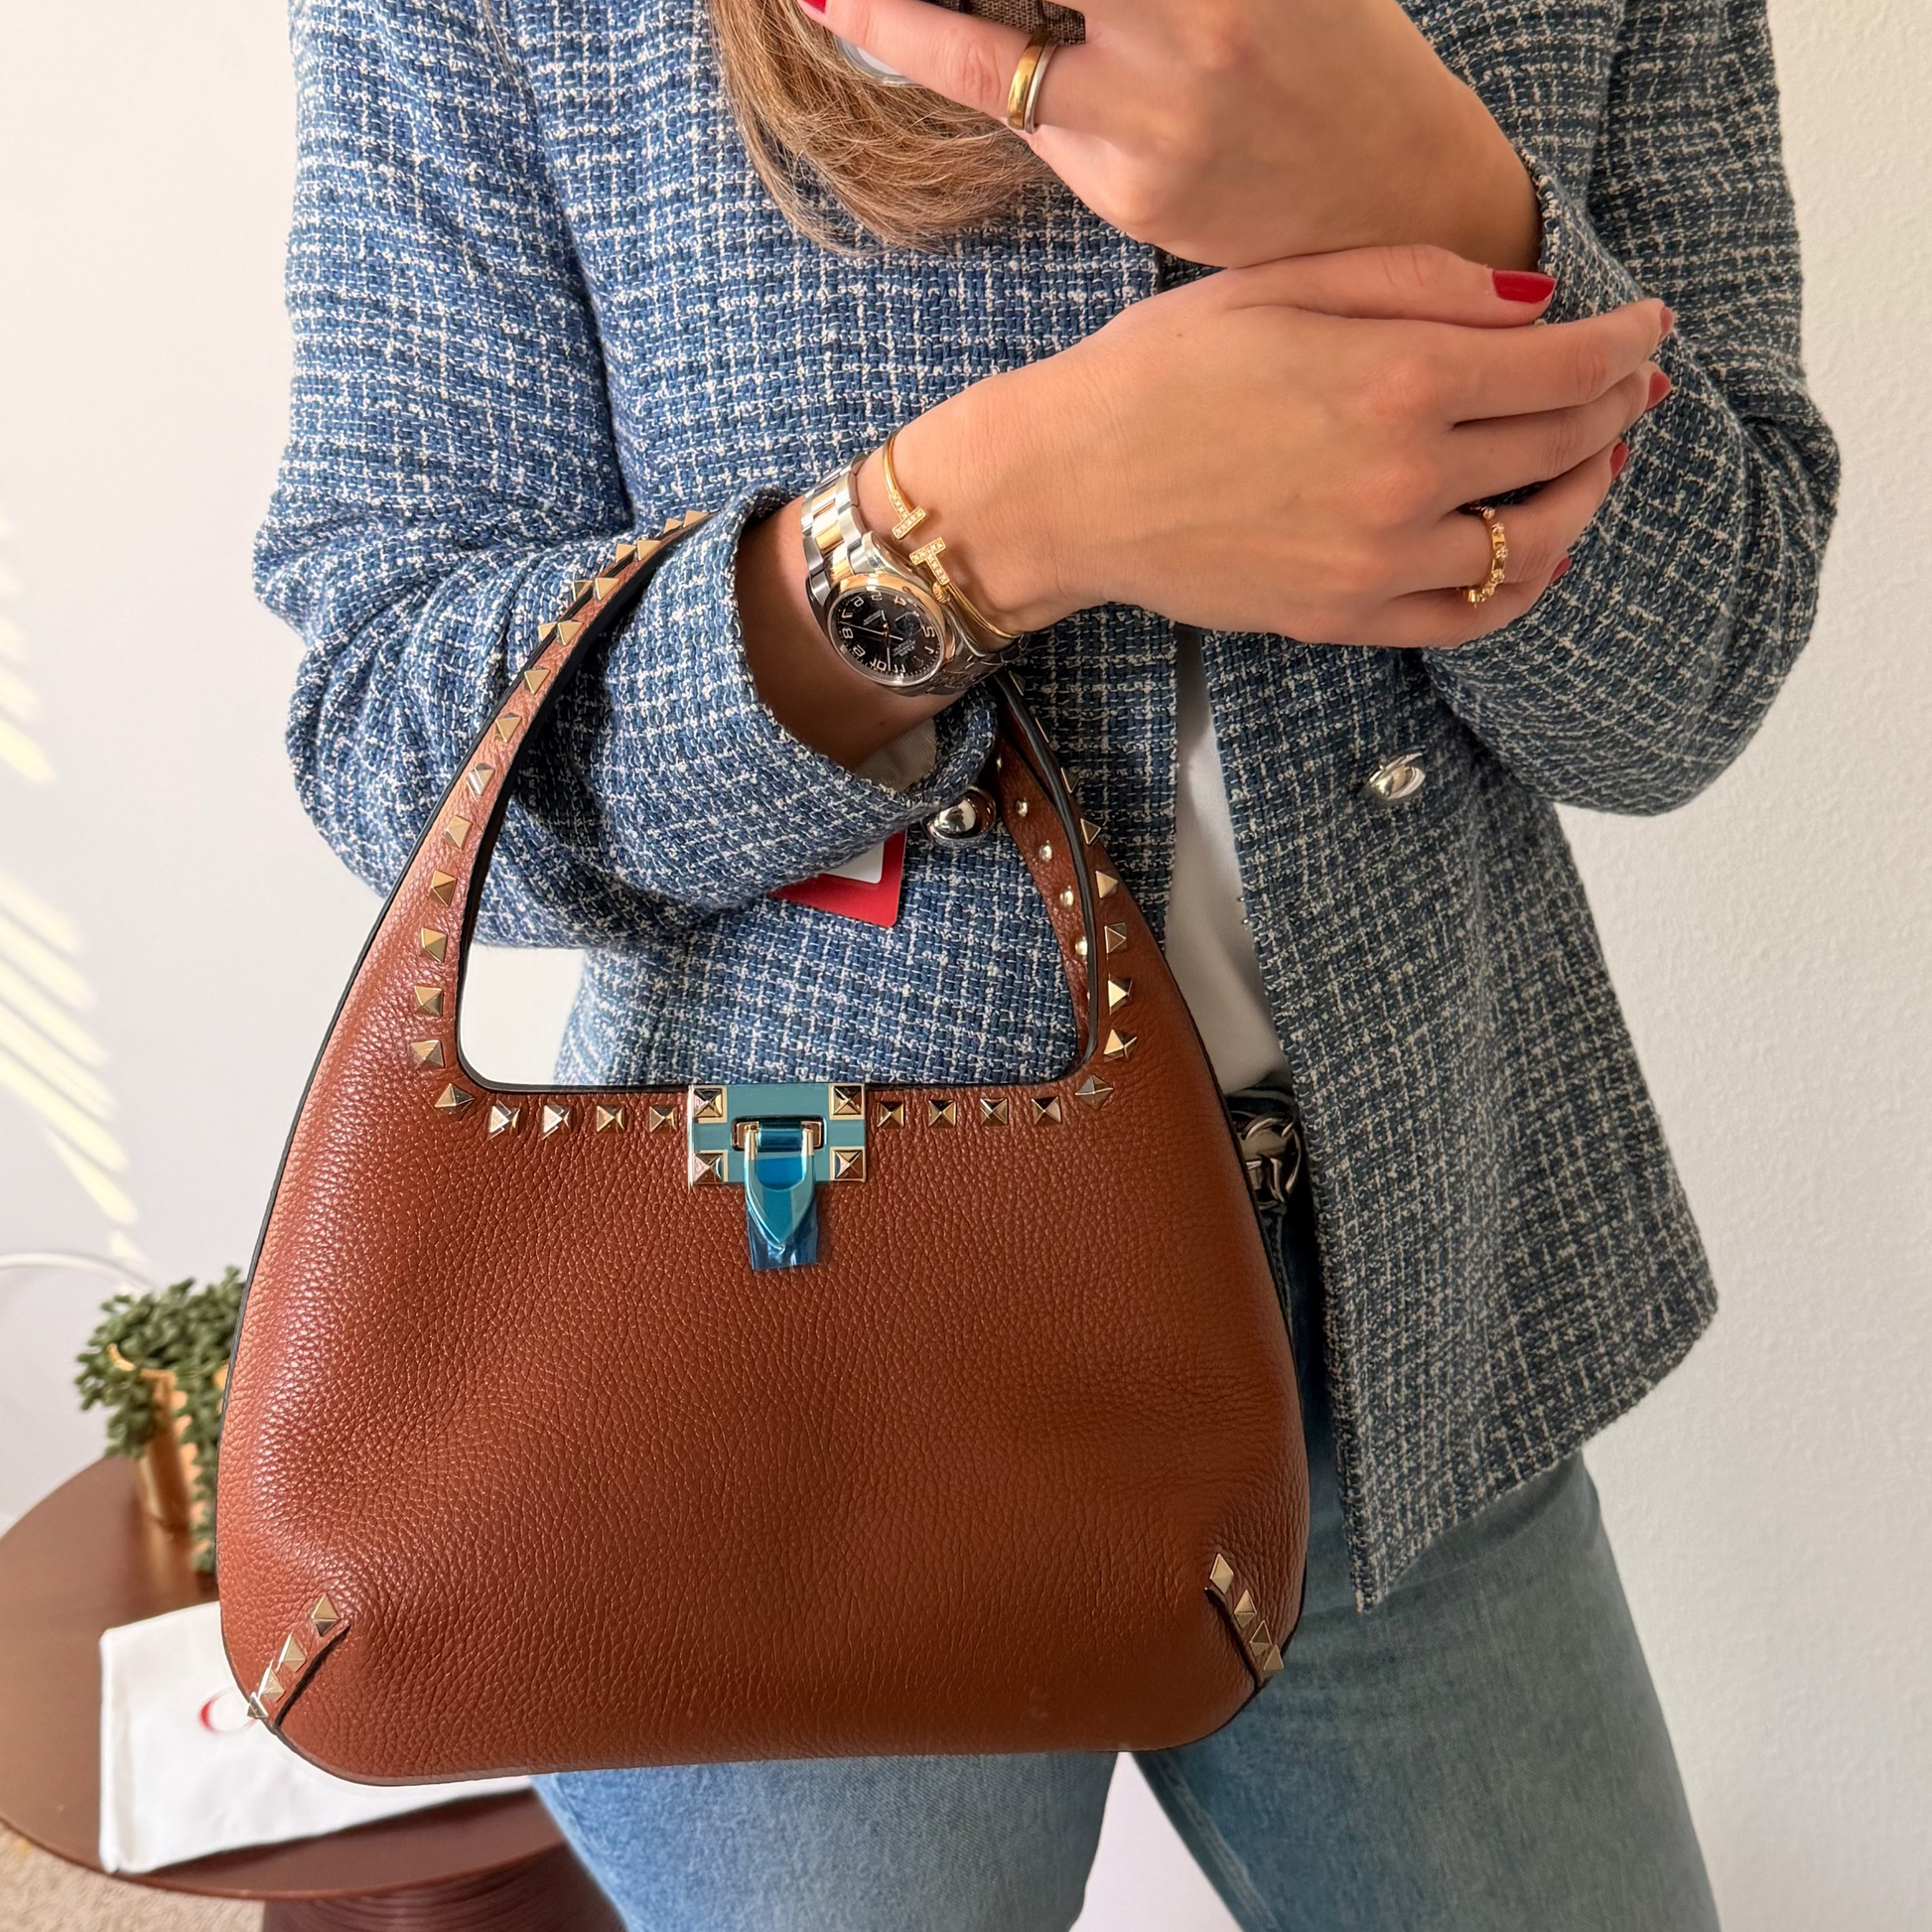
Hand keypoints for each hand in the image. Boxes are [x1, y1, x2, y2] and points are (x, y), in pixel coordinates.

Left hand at [797, 0, 1540, 269]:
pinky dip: (986, 72)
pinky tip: (941, 37)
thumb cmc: (1330, 45)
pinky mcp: (1132, 193)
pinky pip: (1034, 120)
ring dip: (896, 16)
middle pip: (1003, 2)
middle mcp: (1190, 26)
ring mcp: (1154, 120)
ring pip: (985, 55)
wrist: (1401, 197)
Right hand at [905, 246, 1670, 648]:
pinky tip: (1537, 553)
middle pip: (1564, 444)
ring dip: (1584, 495)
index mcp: (1399, 378)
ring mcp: (1380, 560)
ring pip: (1537, 538)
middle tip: (1624, 384)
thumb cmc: (1156, 374)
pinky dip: (1525, 584)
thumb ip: (1419, 283)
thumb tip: (1534, 304)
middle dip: (1612, 406)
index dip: (1627, 341)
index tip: (1649, 327)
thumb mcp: (1283, 284)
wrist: (1066, 487)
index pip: (1568, 364)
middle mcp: (1407, 477)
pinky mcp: (1346, 617)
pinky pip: (1473, 614)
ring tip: (1590, 464)